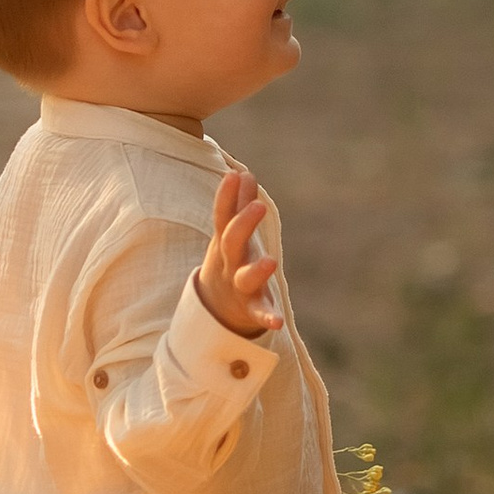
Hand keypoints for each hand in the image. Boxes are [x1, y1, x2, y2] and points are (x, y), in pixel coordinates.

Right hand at [195, 166, 283, 340]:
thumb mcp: (230, 233)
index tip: (233, 175)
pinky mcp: (252, 309)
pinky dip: (267, 317)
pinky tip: (277, 321)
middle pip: (232, 242)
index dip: (226, 196)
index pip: (223, 216)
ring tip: (270, 262)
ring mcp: (239, 286)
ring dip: (256, 271)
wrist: (216, 309)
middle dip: (243, 224)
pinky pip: (259, 313)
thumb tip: (243, 173)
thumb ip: (238, 204)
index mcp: (226, 241)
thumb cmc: (230, 260)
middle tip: (259, 206)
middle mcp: (230, 262)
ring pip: (246, 279)